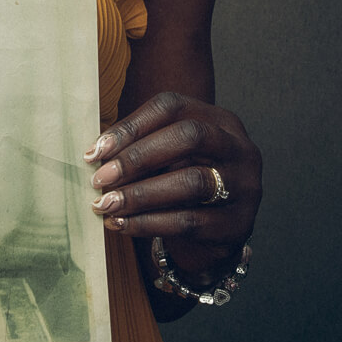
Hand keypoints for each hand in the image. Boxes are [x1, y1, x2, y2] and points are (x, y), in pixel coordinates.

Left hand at [85, 91, 260, 281]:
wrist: (216, 233)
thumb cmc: (182, 181)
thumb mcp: (168, 156)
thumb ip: (140, 147)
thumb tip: (96, 154)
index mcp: (218, 119)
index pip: (171, 107)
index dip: (131, 126)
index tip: (96, 150)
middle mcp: (238, 147)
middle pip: (188, 137)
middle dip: (137, 157)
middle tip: (100, 178)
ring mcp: (245, 185)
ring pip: (191, 182)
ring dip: (140, 194)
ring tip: (105, 204)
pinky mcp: (238, 224)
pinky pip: (189, 221)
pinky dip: (149, 223)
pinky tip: (121, 224)